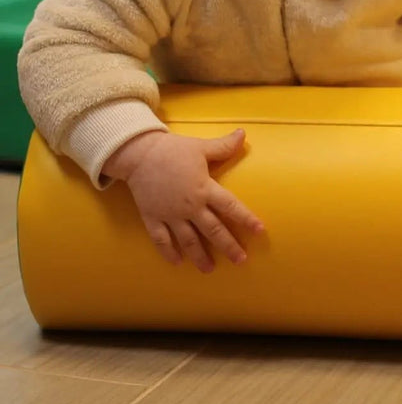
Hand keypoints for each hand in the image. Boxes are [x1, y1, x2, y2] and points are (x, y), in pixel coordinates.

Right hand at [102, 129, 264, 272]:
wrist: (139, 155)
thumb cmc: (174, 150)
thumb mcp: (201, 147)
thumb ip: (224, 146)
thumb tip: (244, 134)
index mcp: (205, 189)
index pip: (231, 207)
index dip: (246, 219)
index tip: (260, 230)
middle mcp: (190, 206)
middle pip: (213, 230)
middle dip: (229, 246)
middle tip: (241, 260)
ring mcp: (171, 215)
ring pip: (189, 241)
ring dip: (200, 256)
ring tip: (210, 269)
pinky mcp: (152, 218)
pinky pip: (161, 240)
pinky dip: (169, 252)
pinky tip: (177, 263)